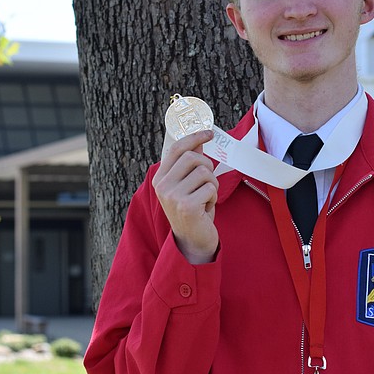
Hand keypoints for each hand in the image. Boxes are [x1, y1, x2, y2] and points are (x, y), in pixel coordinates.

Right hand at [153, 130, 218, 263]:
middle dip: (208, 167)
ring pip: (205, 172)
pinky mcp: (187, 206)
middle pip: (194, 158)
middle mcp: (163, 186)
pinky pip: (210, 188)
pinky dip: (213, 198)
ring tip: (205, 198)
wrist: (192, 241)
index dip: (194, 137)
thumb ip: (189, 165)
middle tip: (207, 183)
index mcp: (160, 178)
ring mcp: (173, 196)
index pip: (176, 149)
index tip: (209, 133)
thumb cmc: (192, 210)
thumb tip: (199, 141)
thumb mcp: (186, 185)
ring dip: (212, 185)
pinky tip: (206, 209)